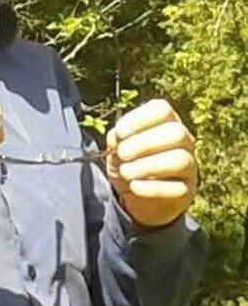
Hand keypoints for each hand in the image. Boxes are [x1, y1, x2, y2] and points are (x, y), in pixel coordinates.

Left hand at [106, 99, 196, 227]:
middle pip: (176, 133)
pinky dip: (152, 188)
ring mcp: (189, 166)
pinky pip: (177, 189)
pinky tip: (134, 186)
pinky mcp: (188, 191)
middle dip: (144, 143)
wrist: (134, 196)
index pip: (163, 109)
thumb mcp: (116, 147)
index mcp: (165, 122)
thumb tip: (117, 138)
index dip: (140, 118)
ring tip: (125, 172)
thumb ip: (116, 138)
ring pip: (179, 160)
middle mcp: (183, 141)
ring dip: (147, 166)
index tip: (120, 133)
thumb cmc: (127, 162)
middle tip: (122, 154)